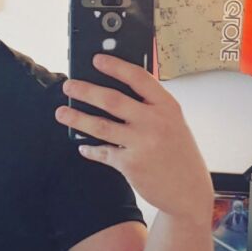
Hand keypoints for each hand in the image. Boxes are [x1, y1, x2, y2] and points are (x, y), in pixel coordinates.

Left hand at [56, 53, 213, 226]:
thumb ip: (151, 108)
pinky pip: (103, 152)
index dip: (116, 66)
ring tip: (62, 113)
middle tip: (69, 86)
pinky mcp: (131, 165)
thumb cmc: (180, 154)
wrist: (189, 191)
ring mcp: (143, 144)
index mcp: (168, 107)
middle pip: (113, 100)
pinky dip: (90, 149)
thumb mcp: (174, 124)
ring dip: (77, 118)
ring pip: (101, 126)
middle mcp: (156, 122)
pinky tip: (83, 147)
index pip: (139, 78)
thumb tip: (114, 95)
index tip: (96, 59)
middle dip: (86, 90)